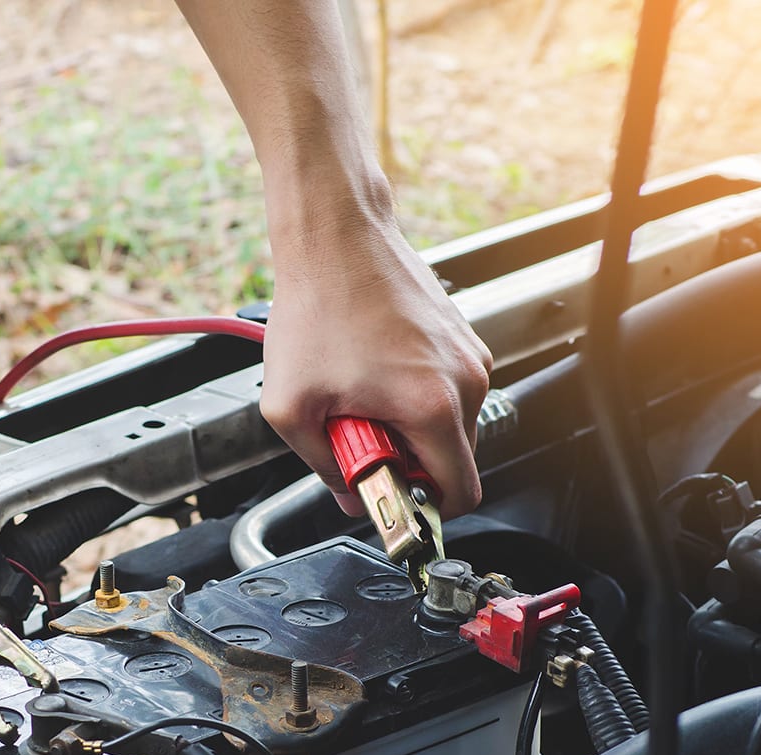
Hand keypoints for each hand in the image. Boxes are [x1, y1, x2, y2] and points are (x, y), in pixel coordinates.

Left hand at [259, 218, 491, 517]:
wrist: (335, 236)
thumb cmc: (316, 307)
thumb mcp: (291, 408)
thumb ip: (323, 466)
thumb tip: (347, 493)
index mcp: (433, 407)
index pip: (461, 495)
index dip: (424, 511)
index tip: (390, 498)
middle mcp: (466, 380)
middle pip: (454, 462)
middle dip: (408, 464)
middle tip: (359, 437)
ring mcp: (469, 355)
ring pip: (450, 425)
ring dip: (408, 428)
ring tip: (361, 398)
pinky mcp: (461, 337)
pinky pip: (446, 390)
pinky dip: (414, 395)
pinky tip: (372, 372)